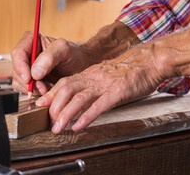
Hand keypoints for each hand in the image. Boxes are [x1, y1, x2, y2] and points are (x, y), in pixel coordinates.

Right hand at [11, 31, 98, 94]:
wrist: (81, 67)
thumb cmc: (74, 55)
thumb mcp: (65, 50)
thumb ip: (50, 57)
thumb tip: (34, 72)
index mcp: (31, 40)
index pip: (18, 53)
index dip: (21, 67)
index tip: (29, 79)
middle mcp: (26, 53)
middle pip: (17, 70)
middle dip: (29, 82)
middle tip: (43, 87)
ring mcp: (27, 68)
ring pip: (19, 82)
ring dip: (33, 89)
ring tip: (49, 88)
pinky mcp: (30, 80)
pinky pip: (25, 90)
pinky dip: (35, 93)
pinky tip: (48, 90)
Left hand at [35, 43, 165, 133]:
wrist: (149, 61)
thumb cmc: (128, 71)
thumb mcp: (105, 75)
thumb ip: (92, 84)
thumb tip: (79, 98)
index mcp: (89, 74)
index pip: (64, 82)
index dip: (51, 94)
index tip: (40, 105)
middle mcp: (94, 78)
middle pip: (67, 89)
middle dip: (54, 106)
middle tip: (48, 122)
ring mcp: (105, 84)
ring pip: (79, 98)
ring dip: (66, 114)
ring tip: (58, 128)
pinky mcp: (117, 92)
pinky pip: (99, 105)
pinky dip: (87, 116)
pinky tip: (79, 126)